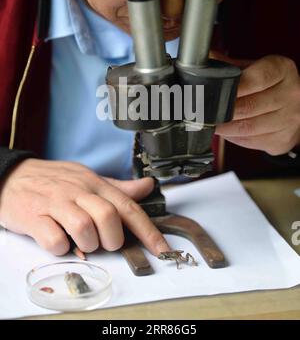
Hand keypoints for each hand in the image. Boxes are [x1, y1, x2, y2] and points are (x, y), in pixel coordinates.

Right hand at [0, 159, 169, 255]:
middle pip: (108, 217)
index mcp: (94, 183)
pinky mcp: (33, 217)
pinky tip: (58, 241)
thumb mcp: (87, 178)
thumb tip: (147, 186)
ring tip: (80, 241)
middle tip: (104, 242)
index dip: (148, 230)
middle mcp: (78, 191)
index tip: (162, 250)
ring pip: (83, 228)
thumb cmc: (54, 180)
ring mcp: (55, 203)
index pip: (128, 206)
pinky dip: (60, 248)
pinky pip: (54, 239)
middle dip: (112, 239)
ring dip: (88, 244)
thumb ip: (117, 187)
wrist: (12, 176)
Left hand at [212, 53, 299, 154]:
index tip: (216, 92)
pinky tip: (228, 131)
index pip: (257, 79)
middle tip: (206, 112)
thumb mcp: (253, 67)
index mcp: (282, 70)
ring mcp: (290, 119)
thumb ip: (229, 66)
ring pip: (248, 127)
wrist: (293, 104)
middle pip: (250, 106)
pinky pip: (252, 141)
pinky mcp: (283, 139)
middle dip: (224, 110)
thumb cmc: (269, 83)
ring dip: (225, 127)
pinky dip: (234, 138)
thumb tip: (203, 64)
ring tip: (213, 122)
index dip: (234, 88)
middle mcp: (291, 94)